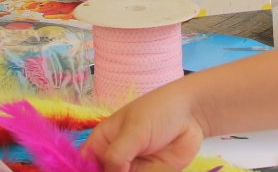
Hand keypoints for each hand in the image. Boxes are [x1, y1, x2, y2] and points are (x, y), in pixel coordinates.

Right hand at [83, 82, 207, 171]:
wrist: (193, 115)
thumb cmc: (158, 111)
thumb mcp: (134, 130)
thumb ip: (116, 156)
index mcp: (102, 142)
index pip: (84, 165)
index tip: (108, 171)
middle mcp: (114, 159)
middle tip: (133, 167)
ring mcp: (133, 170)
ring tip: (151, 164)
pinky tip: (161, 167)